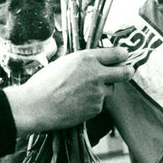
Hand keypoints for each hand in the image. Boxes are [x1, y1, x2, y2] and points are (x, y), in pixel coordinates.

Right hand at [3, 47, 133, 134]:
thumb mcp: (63, 62)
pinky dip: (91, 103)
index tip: (124, 56)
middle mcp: (97, 74)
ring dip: (102, 89)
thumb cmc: (43, 83)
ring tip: (80, 92)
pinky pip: (98, 103)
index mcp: (87, 58)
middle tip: (127, 72)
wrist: (35, 106)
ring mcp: (98, 92)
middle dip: (127, 71)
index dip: (122, 55)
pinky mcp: (96, 108)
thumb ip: (83, 62)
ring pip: (109, 89)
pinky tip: (75, 103)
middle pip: (124, 72)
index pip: (116, 54)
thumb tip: (95, 63)